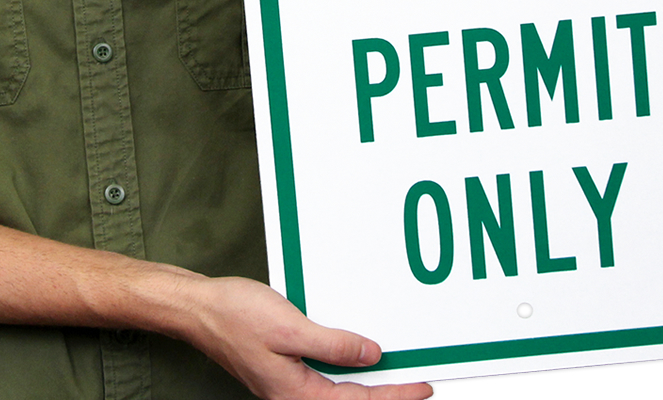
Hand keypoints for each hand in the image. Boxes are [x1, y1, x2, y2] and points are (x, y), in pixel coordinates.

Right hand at [186, 276, 433, 399]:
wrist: (202, 309)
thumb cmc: (237, 316)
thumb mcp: (291, 327)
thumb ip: (333, 345)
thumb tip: (371, 356)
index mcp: (296, 394)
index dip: (395, 397)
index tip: (422, 388)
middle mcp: (294, 395)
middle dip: (387, 398)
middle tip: (420, 387)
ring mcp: (289, 383)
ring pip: (339, 393)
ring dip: (369, 389)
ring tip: (398, 379)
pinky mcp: (285, 369)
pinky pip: (326, 378)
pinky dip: (349, 372)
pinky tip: (360, 362)